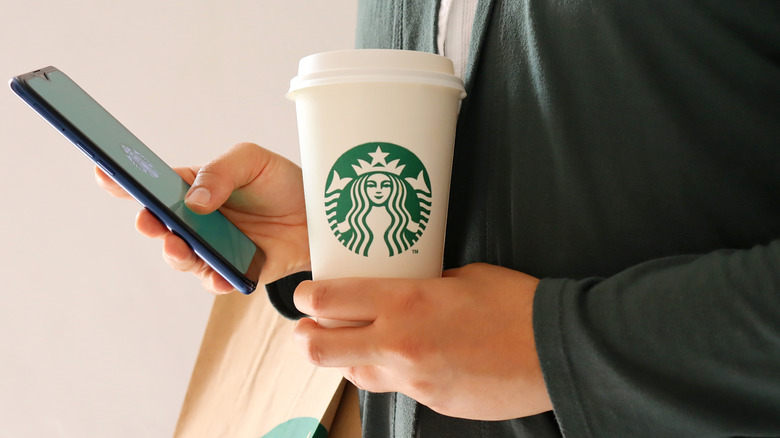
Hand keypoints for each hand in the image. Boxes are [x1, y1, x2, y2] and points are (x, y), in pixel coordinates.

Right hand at [96, 142, 308, 291]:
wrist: (321, 215)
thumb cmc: (281, 182)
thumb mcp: (253, 161)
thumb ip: (220, 172)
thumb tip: (193, 200)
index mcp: (193, 187)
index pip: (153, 184)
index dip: (124, 181)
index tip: (103, 173)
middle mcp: (196, 220)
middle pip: (161, 225)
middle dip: (150, 224)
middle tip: (149, 221)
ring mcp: (213, 246)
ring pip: (182, 256)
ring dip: (176, 253)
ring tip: (180, 247)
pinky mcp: (235, 270)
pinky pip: (216, 280)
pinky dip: (215, 279)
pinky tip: (218, 276)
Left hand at [292, 263, 551, 419]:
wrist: (556, 350)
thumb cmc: (514, 303)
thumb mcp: (461, 276)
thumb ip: (419, 285)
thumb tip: (398, 289)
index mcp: (404, 303)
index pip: (327, 302)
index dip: (304, 298)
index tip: (304, 295)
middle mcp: (398, 345)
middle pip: (319, 349)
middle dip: (305, 336)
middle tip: (311, 326)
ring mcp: (413, 381)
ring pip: (353, 374)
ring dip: (348, 358)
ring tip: (365, 342)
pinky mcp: (431, 403)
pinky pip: (395, 389)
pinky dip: (392, 373)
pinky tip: (416, 358)